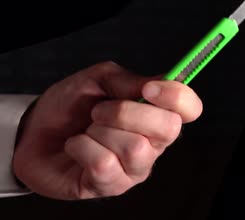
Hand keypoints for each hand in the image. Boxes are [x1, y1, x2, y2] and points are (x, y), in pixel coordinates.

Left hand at [12, 61, 202, 199]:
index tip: (148, 89)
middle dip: (127, 113)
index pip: (191, 108)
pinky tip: (76, 146)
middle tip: (100, 110)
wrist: (33, 133)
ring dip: (100, 131)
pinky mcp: (112, 186)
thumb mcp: (98, 80)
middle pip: (169, 129)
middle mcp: (154, 142)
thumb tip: (158, 83)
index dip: (177, 97)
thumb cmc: (69, 107)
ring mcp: (136, 167)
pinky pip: (105, 164)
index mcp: (157, 113)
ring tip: (86, 129)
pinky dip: (82, 147)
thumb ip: (130, 80)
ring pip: (135, 147)